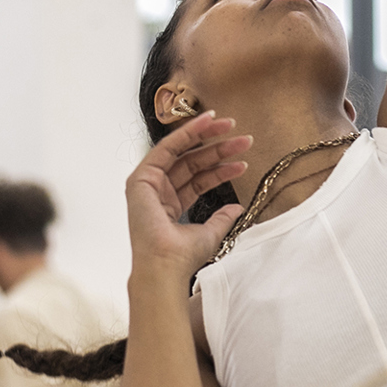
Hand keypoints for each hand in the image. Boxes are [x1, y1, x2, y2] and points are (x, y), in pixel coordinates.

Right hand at [127, 113, 251, 280]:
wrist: (166, 265)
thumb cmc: (182, 256)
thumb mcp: (211, 233)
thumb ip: (222, 218)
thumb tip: (237, 208)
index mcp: (170, 205)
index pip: (198, 178)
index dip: (220, 165)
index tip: (242, 156)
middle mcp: (158, 192)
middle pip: (192, 162)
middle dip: (219, 148)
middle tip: (245, 138)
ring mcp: (148, 184)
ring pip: (182, 152)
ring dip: (207, 136)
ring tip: (234, 127)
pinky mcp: (141, 178)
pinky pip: (167, 148)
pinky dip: (187, 132)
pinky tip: (207, 121)